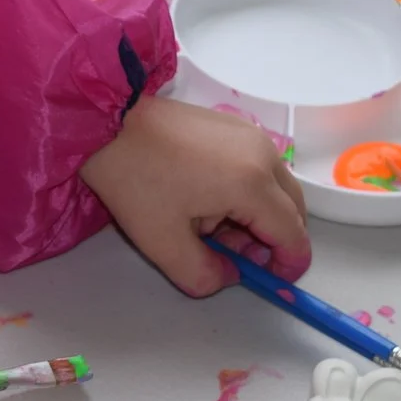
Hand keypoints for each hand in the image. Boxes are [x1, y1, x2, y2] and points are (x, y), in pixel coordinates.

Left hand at [78, 95, 310, 296]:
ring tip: (209, 226)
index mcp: (253, 184)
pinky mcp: (237, 126)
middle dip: (271, 240)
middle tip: (230, 255)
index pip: (293, 234)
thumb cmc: (134, 178)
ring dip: (257, 216)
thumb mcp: (163, 243)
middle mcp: (264, 154)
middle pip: (292, 210)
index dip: (288, 264)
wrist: (107, 120)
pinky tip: (206, 199)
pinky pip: (260, 167)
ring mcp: (252, 135)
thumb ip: (203, 274)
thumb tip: (230, 275)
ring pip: (277, 189)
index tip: (270, 280)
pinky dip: (247, 191)